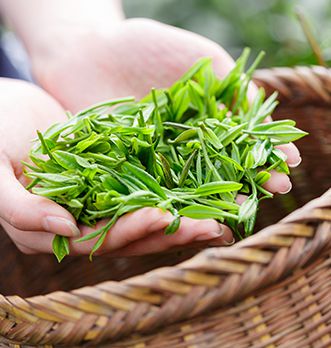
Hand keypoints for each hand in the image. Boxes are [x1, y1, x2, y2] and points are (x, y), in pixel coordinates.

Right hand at [0, 78, 232, 255]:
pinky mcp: (114, 178)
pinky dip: (174, 191)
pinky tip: (202, 191)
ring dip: (182, 216)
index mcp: (53, 230)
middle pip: (131, 233)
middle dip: (171, 231)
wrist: (5, 108)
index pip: (99, 240)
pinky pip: (147, 188)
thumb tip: (66, 228)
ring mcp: (100, 200)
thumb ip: (20, 208)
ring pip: (145, 215)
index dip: (132, 230)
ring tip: (220, 217)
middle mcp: (81, 221)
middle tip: (213, 227)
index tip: (166, 217)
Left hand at [32, 18, 300, 193]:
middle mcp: (185, 152)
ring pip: (189, 191)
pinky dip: (170, 207)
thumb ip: (231, 85)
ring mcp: (156, 166)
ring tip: (240, 211)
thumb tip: (262, 113)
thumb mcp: (199, 57)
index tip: (289, 163)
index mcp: (205, 127)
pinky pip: (150, 195)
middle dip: (250, 181)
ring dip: (215, 202)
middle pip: (220, 173)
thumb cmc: (146, 48)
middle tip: (276, 189)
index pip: (242, 146)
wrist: (89, 52)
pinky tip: (191, 217)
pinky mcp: (126, 175)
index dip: (265, 153)